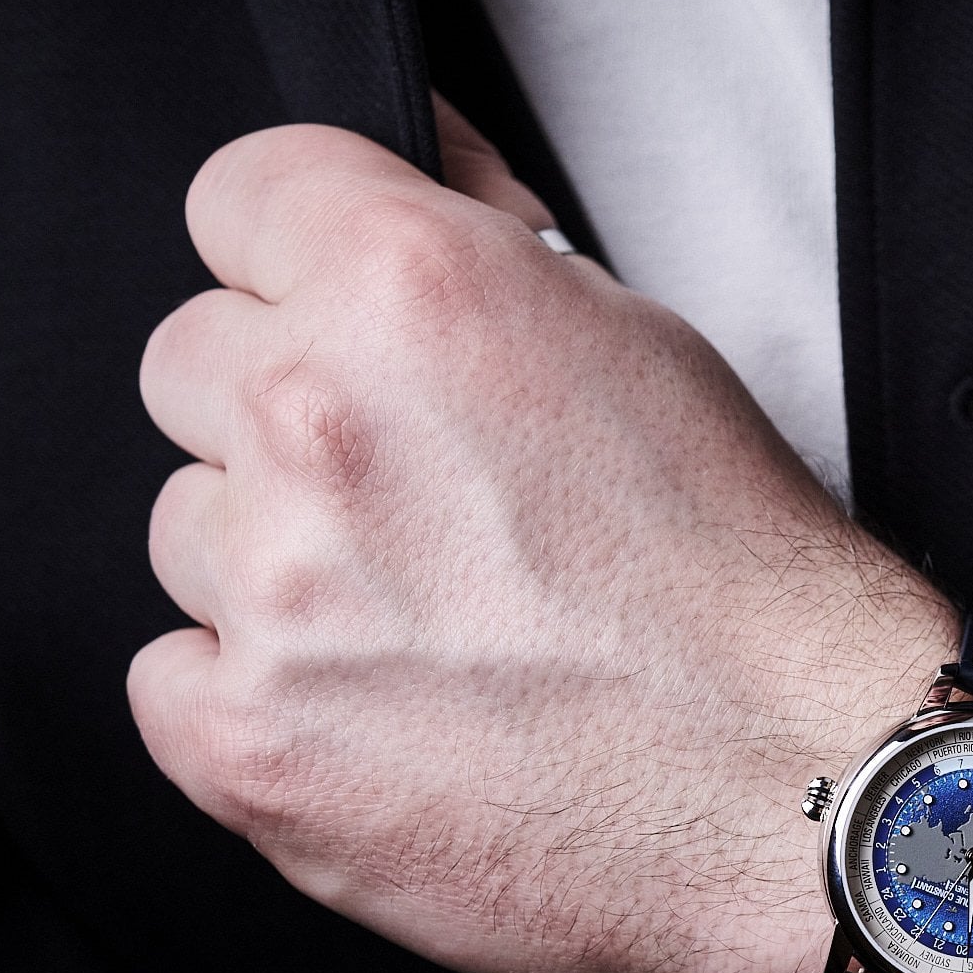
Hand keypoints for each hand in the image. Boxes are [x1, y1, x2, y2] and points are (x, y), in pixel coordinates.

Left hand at [131, 97, 954, 972]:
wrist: (797, 774)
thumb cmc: (742, 577)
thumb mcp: (641, 345)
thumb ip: (485, 259)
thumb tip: (414, 198)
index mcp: (412, 292)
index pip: (241, 200)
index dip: (299, 262)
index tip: (329, 313)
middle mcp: (320, 425)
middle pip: (194, 366)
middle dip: (284, 415)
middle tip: (417, 495)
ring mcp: (271, 592)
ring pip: (191, 531)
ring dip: (279, 564)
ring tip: (431, 620)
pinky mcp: (249, 743)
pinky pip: (175, 680)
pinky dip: (263, 694)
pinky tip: (383, 704)